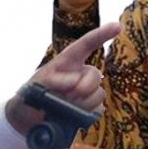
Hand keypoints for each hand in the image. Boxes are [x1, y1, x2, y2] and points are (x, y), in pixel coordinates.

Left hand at [5, 22, 119, 134]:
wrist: (29, 121)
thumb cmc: (30, 98)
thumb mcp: (35, 86)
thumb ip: (51, 81)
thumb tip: (74, 81)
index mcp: (67, 62)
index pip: (86, 45)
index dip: (101, 35)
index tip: (117, 27)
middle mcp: (80, 74)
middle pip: (95, 75)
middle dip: (84, 86)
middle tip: (68, 95)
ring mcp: (87, 91)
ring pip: (98, 94)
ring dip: (81, 102)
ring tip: (64, 106)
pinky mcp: (90, 108)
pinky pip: (97, 109)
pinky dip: (86, 113)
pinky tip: (72, 114)